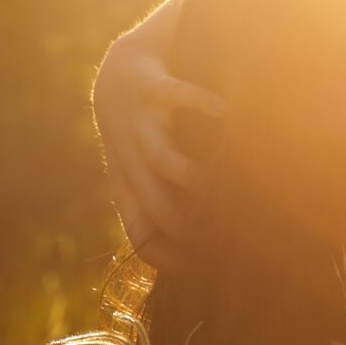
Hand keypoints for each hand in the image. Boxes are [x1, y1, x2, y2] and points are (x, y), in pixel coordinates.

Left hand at [92, 36, 227, 271]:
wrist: (118, 77)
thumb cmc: (143, 136)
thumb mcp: (147, 175)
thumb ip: (171, 207)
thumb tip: (204, 254)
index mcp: (126, 185)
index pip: (142, 234)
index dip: (171, 257)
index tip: (203, 268)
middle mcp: (129, 158)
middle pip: (156, 206)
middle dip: (190, 226)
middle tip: (225, 234)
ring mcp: (139, 123)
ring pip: (161, 159)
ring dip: (193, 175)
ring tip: (221, 182)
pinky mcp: (150, 87)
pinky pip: (175, 97)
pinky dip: (201, 102)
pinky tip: (226, 112)